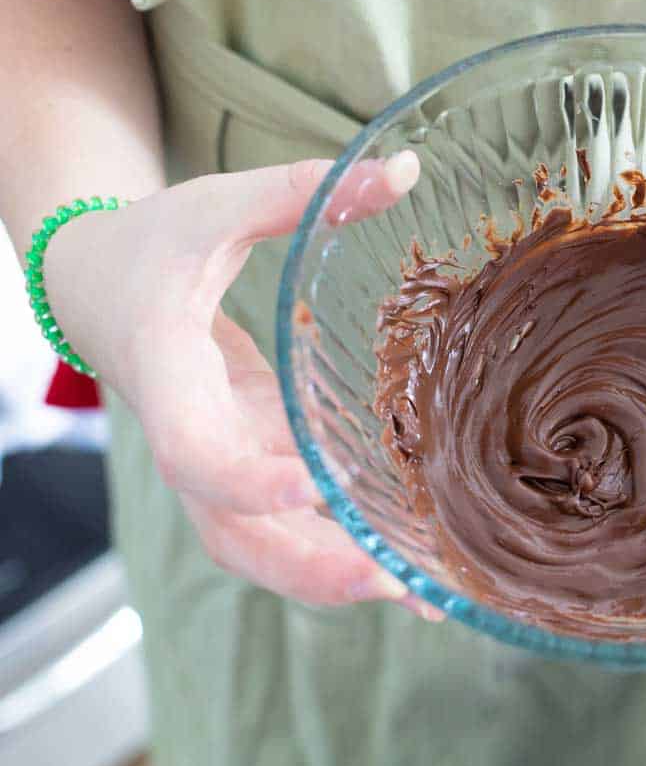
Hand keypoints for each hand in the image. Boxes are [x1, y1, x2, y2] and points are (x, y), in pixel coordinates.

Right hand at [44, 152, 443, 615]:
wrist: (98, 284)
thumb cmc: (151, 245)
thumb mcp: (218, 207)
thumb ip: (306, 190)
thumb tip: (409, 169)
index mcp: (168, 380)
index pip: (194, 451)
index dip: (246, 478)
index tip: (314, 482)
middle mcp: (190, 439)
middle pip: (235, 533)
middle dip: (308, 568)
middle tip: (394, 584)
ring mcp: (218, 461)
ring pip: (263, 546)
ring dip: (334, 577)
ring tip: (428, 596)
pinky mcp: (247, 462)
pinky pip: (288, 523)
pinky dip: (340, 548)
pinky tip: (410, 562)